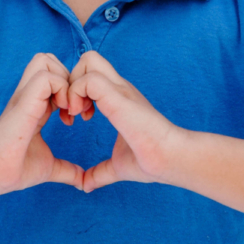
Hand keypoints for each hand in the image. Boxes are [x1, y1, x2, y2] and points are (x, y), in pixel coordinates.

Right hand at [0, 53, 85, 192]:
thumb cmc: (14, 169)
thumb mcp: (48, 166)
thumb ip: (66, 170)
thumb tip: (83, 181)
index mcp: (35, 105)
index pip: (54, 77)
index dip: (72, 90)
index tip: (77, 117)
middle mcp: (29, 96)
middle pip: (49, 60)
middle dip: (69, 78)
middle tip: (75, 107)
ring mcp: (25, 96)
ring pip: (46, 60)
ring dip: (64, 80)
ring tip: (67, 108)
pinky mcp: (23, 102)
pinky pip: (46, 77)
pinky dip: (60, 89)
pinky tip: (62, 113)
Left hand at [68, 50, 178, 192]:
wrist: (172, 160)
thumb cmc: (152, 162)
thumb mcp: (118, 165)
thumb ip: (100, 172)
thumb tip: (86, 186)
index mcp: (118, 98)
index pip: (90, 72)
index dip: (75, 90)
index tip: (75, 117)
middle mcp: (119, 88)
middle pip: (88, 58)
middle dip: (71, 80)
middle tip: (71, 111)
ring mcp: (120, 89)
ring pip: (88, 60)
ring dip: (73, 85)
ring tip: (76, 113)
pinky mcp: (120, 96)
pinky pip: (89, 79)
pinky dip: (77, 94)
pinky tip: (81, 117)